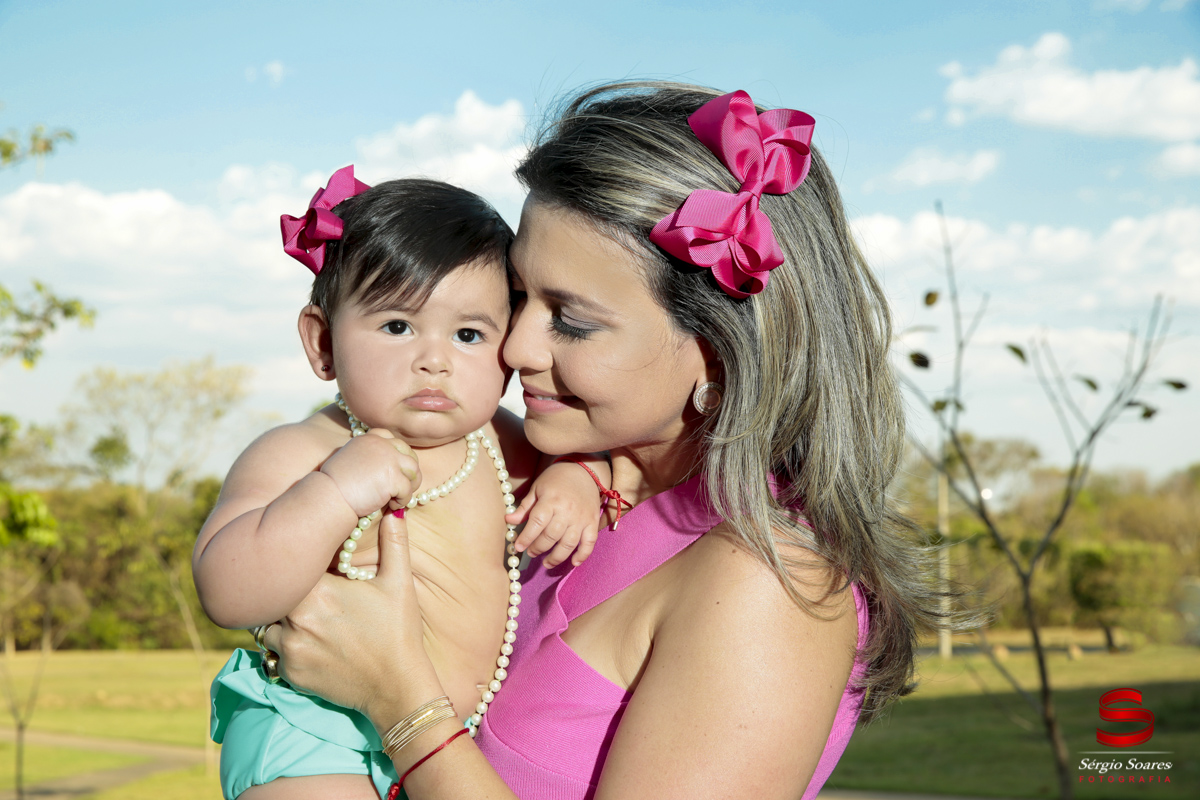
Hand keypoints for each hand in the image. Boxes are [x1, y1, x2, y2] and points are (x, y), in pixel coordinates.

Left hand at [263, 512, 438, 726]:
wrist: (397, 688)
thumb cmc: (399, 632)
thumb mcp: (399, 583)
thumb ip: (393, 542)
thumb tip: (394, 508)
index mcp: (318, 592)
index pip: (290, 566)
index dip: (297, 564)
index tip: (309, 565)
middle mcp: (295, 620)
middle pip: (273, 594)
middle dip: (287, 590)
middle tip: (306, 590)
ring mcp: (290, 649)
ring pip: (268, 622)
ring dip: (281, 618)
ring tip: (307, 617)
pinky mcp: (290, 673)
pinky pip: (274, 651)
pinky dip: (286, 645)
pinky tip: (312, 642)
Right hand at [320, 429, 420, 517]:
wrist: (328, 496)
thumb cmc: (334, 484)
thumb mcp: (350, 458)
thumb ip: (369, 456)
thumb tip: (386, 466)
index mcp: (370, 438)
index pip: (393, 439)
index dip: (398, 455)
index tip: (393, 470)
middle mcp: (382, 444)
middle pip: (409, 453)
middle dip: (408, 471)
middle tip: (402, 487)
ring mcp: (389, 459)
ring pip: (414, 470)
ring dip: (409, 485)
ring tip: (397, 497)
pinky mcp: (393, 477)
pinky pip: (408, 490)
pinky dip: (402, 500)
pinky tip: (390, 506)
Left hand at [505, 461, 602, 566]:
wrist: (584, 470)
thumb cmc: (557, 479)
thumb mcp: (537, 488)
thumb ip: (525, 507)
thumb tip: (508, 521)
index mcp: (551, 500)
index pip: (537, 523)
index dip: (526, 538)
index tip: (519, 546)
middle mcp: (567, 511)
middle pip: (551, 536)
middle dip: (538, 548)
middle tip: (530, 552)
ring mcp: (581, 518)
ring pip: (569, 544)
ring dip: (556, 557)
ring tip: (546, 563)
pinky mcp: (593, 522)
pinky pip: (589, 542)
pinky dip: (583, 555)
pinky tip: (573, 562)